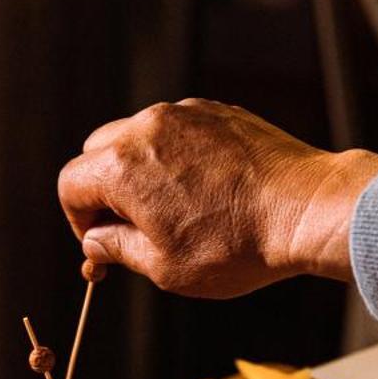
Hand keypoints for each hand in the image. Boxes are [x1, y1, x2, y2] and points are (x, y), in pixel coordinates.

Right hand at [57, 99, 377, 297]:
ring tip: (174, 210)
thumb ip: (116, 249)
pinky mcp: (218, 112)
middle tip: (131, 228)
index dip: (79, 221)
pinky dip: (177, 156)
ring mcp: (185, 114)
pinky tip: (206, 190)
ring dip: (141, 171)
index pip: (71, 185)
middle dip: (105, 191)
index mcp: (122, 167)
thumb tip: (95, 242)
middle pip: (98, 153)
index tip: (101, 243)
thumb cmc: (237, 245)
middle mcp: (147, 128)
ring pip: (139, 137)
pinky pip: (178, 131)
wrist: (305, 210)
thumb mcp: (164, 266)